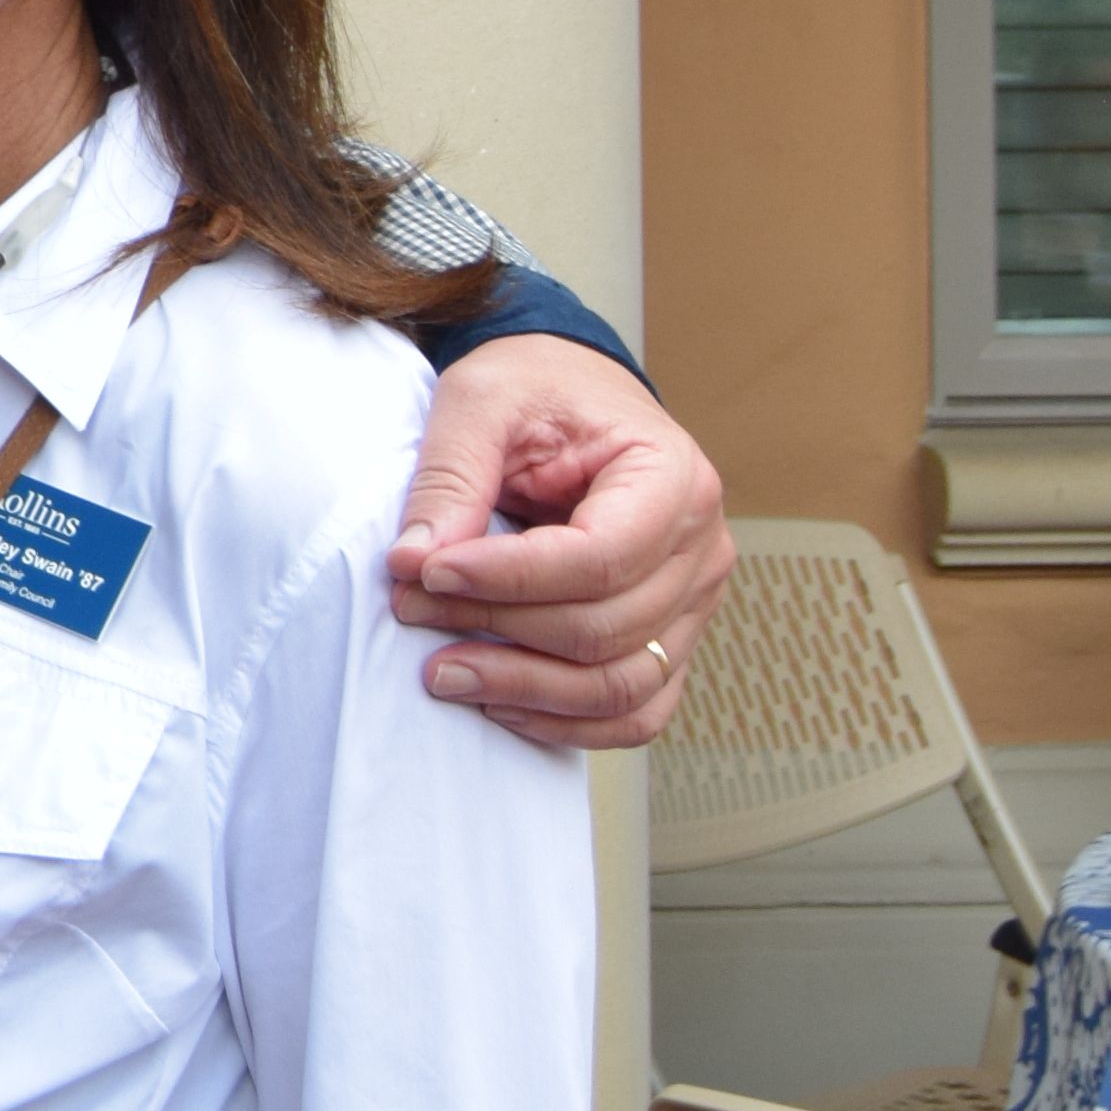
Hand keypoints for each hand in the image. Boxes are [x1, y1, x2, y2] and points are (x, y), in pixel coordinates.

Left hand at [388, 333, 735, 753]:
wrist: (570, 394)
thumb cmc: (536, 389)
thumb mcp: (481, 399)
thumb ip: (451, 475)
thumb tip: (415, 558)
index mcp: (671, 477)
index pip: (599, 557)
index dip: (507, 579)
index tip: (426, 571)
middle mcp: (700, 547)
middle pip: (606, 627)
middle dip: (498, 628)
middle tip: (410, 608)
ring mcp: (692, 602)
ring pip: (624, 683)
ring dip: (525, 689)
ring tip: (442, 672)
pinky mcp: (670, 637)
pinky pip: (636, 708)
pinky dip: (568, 722)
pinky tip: (497, 703)